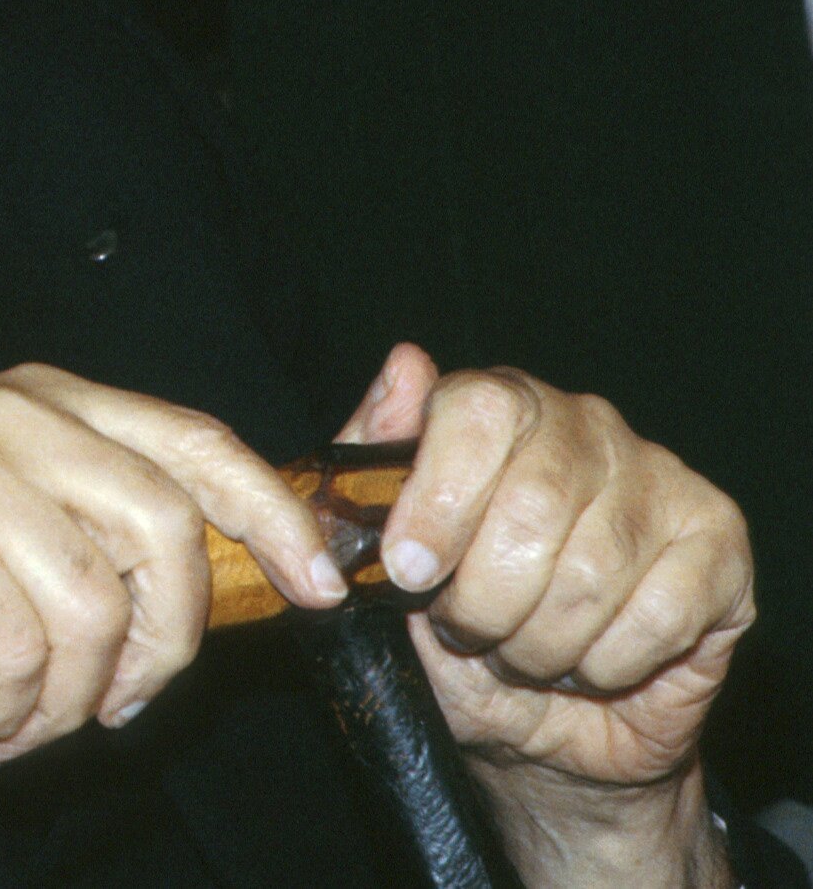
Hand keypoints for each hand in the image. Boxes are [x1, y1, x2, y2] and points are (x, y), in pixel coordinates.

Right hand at [0, 363, 349, 768]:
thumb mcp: (3, 518)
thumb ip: (99, 523)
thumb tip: (236, 576)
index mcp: (43, 398)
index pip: (197, 440)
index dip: (272, 514)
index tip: (318, 586)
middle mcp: (13, 416)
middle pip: (168, 534)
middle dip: (163, 649)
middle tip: (113, 709)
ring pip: (100, 611)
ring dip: (64, 701)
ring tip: (10, 722)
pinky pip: (25, 650)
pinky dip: (6, 711)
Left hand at [341, 343, 752, 887]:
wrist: (539, 726)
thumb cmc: (452, 631)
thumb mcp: (382, 554)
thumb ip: (372, 459)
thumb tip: (404, 363)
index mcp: (500, 406)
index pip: (482, 410)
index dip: (441, 498)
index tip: (409, 571)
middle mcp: (586, 426)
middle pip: (535, 500)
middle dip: (483, 596)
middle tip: (464, 630)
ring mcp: (661, 479)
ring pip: (593, 570)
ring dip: (537, 642)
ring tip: (520, 652)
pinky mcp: (717, 543)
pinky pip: (659, 615)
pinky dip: (606, 663)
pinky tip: (588, 665)